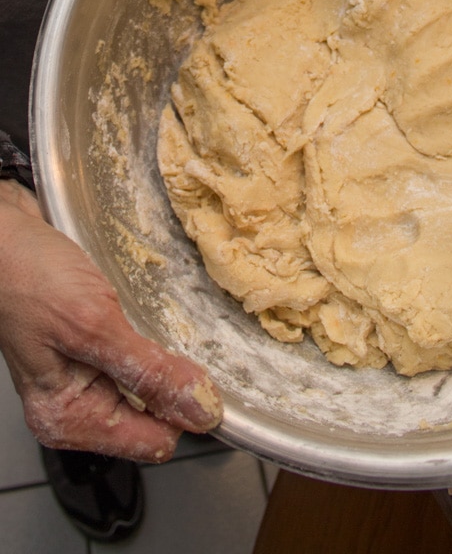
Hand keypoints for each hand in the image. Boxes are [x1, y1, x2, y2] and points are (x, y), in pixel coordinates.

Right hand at [0, 179, 222, 461]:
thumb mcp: (93, 324)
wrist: (2, 237)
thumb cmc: (28, 275)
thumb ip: (148, 371)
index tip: (205, 375)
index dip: (185, 411)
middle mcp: (76, 407)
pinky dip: (149, 338)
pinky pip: (138, 359)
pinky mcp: (91, 351)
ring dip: (162, 356)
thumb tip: (201, 410)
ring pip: (151, 385)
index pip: (155, 441)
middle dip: (172, 381)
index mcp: (71, 416)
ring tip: (143, 317)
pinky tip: (137, 313)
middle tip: (166, 333)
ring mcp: (83, 379)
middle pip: (157, 416)